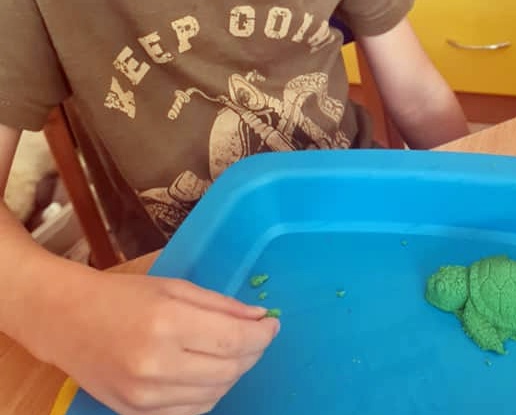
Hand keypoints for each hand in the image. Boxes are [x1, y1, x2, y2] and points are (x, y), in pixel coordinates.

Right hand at [39, 267, 279, 414]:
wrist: (68, 321)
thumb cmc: (124, 295)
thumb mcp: (176, 287)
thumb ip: (221, 306)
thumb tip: (261, 319)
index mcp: (167, 324)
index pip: (233, 340)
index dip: (262, 335)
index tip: (273, 325)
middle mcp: (156, 365)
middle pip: (229, 370)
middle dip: (252, 353)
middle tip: (257, 336)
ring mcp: (144, 397)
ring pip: (215, 394)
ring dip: (234, 373)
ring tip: (233, 351)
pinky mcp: (136, 414)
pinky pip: (192, 411)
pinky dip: (210, 392)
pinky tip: (209, 371)